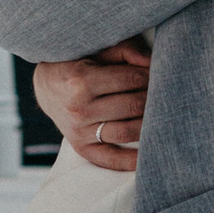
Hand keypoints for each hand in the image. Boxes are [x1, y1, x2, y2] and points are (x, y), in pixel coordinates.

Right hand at [33, 40, 151, 171]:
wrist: (46, 86)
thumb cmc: (79, 63)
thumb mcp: (96, 50)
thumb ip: (125, 51)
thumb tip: (151, 61)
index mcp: (82, 80)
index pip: (132, 79)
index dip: (151, 75)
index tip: (162, 73)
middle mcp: (79, 108)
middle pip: (133, 105)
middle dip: (154, 98)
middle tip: (167, 93)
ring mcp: (80, 131)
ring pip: (128, 131)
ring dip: (151, 124)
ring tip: (164, 115)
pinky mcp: (82, 147)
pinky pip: (111, 159)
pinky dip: (132, 161)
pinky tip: (150, 155)